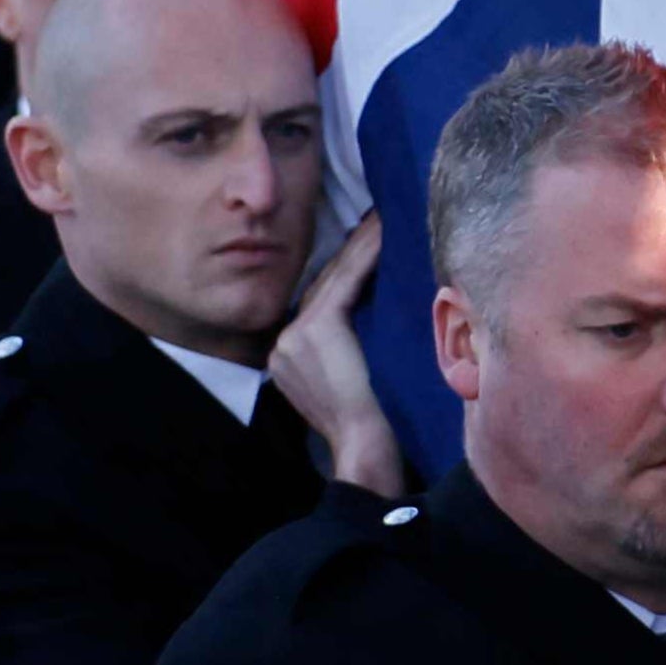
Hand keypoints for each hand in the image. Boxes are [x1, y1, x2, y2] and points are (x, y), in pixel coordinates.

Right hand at [266, 215, 412, 497]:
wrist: (362, 447)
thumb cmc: (368, 426)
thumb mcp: (343, 384)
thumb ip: (340, 354)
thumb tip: (363, 327)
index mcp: (286, 356)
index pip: (317, 304)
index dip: (340, 274)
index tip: (363, 246)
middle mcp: (283, 341)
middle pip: (322, 286)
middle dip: (349, 253)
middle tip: (374, 218)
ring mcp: (295, 334)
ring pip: (334, 278)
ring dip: (360, 245)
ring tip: (381, 217)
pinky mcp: (317, 327)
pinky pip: (346, 280)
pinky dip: (366, 253)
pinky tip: (382, 230)